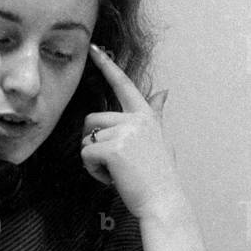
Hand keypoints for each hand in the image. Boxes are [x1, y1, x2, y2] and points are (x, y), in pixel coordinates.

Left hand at [81, 45, 182, 220]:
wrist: (164, 202)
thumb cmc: (160, 175)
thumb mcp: (160, 139)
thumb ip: (156, 114)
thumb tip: (164, 92)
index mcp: (145, 116)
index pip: (123, 84)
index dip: (107, 66)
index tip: (93, 48)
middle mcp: (135, 119)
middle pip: (91, 120)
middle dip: (92, 143)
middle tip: (115, 164)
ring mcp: (125, 132)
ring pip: (86, 139)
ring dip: (93, 160)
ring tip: (117, 172)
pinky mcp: (113, 148)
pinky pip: (86, 155)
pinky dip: (93, 171)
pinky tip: (113, 179)